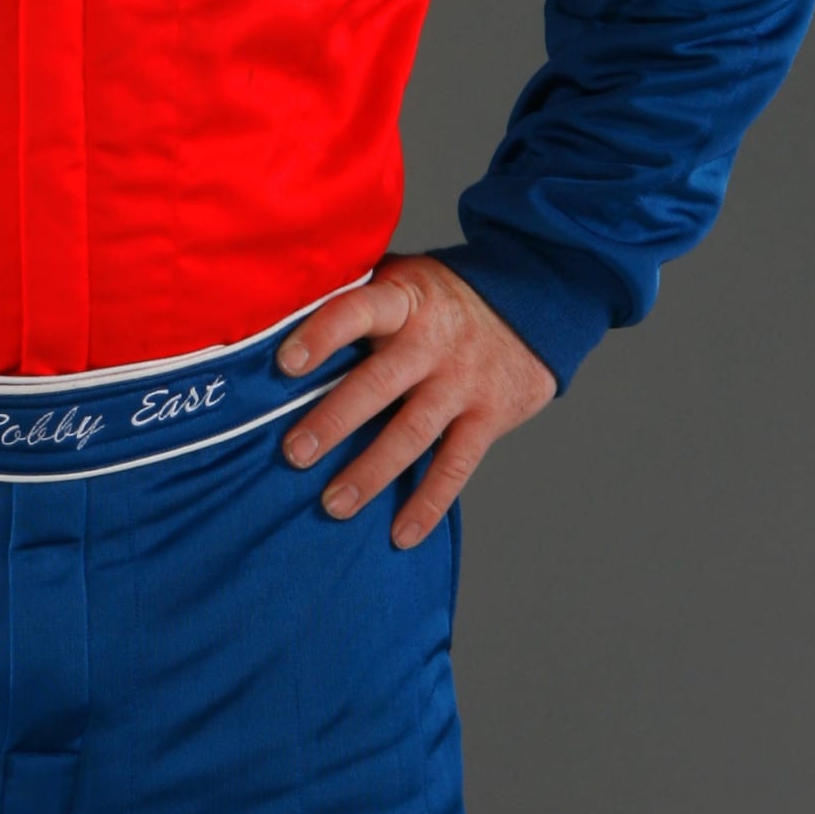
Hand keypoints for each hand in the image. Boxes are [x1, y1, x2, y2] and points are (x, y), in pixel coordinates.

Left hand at [278, 256, 554, 547]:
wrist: (534, 302)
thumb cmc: (441, 297)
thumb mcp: (403, 278)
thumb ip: (355, 292)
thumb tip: (281, 305)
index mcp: (403, 300)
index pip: (357, 311)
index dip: (321, 335)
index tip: (285, 365)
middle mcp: (432, 341)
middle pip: (379, 383)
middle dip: (335, 421)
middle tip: (295, 455)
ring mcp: (462, 381)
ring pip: (413, 432)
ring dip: (371, 472)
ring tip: (334, 505)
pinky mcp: (488, 416)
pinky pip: (456, 466)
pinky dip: (428, 503)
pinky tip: (401, 535)